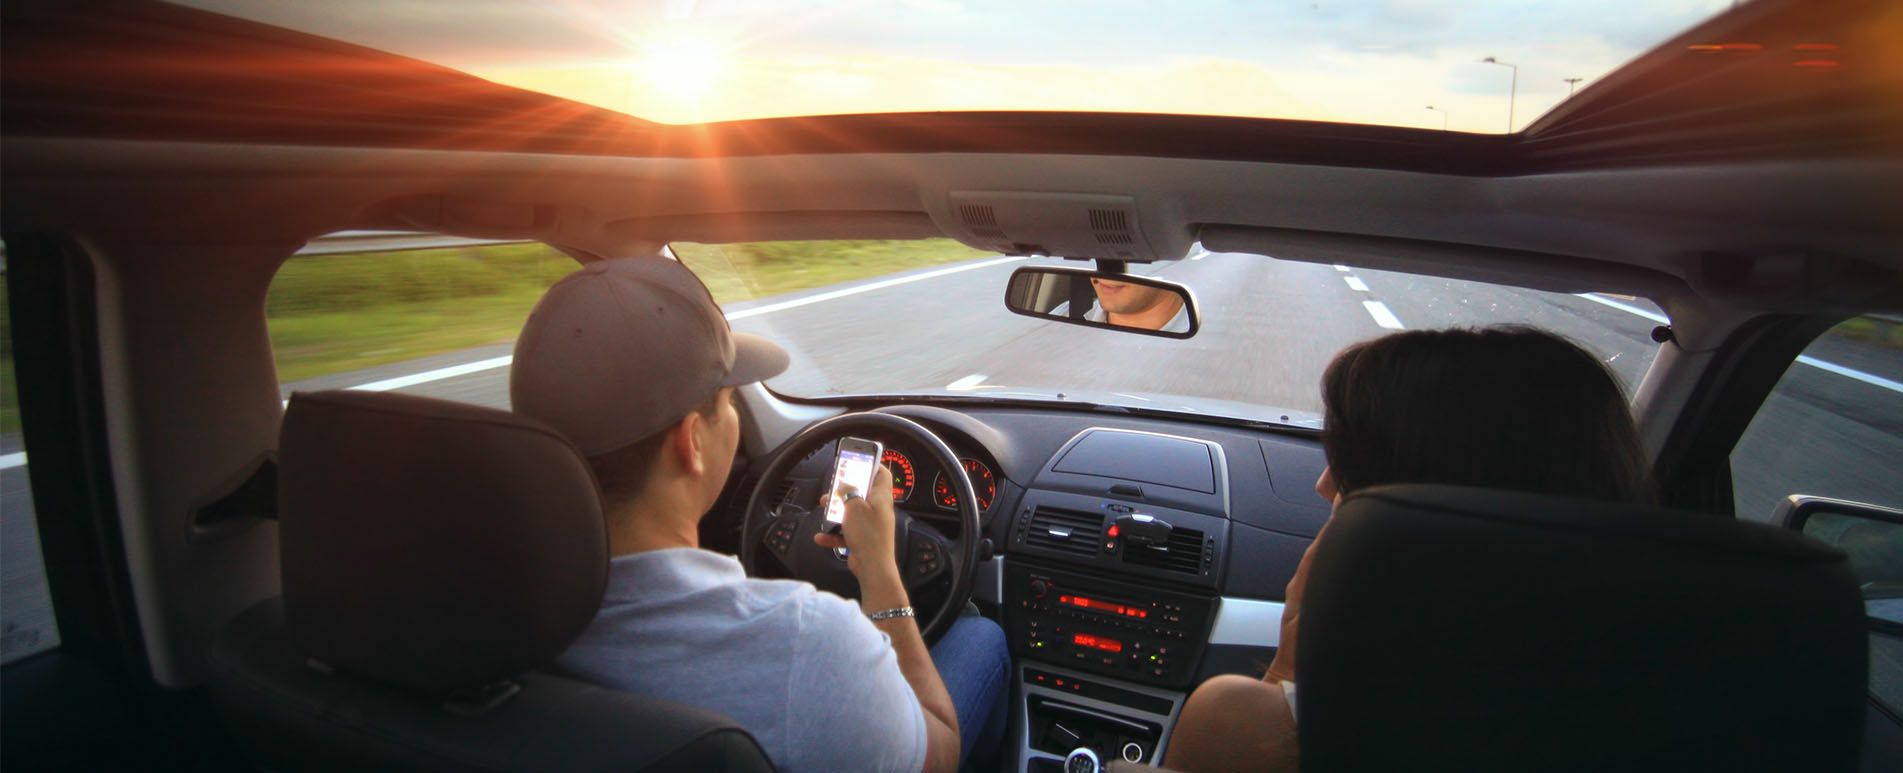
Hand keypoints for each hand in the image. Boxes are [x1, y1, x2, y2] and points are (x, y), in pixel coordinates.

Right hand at [814, 465, 899, 582]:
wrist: (872, 566)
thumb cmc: (868, 534)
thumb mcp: (854, 506)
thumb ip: (849, 492)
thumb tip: (846, 484)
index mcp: (881, 497)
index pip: (882, 474)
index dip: (872, 464)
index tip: (859, 459)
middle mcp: (878, 510)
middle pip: (863, 493)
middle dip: (846, 490)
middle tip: (834, 487)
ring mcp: (872, 525)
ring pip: (852, 512)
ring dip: (837, 511)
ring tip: (825, 508)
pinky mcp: (864, 539)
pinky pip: (847, 532)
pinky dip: (834, 534)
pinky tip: (822, 536)